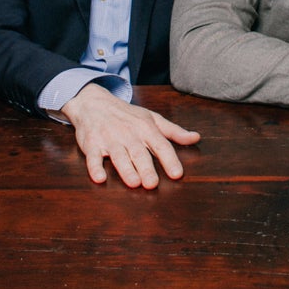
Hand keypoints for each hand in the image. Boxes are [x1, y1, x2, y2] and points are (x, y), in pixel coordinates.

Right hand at [61, 84, 200, 188]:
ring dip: (125, 169)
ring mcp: (109, 138)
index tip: (177, 174)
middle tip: (153, 184)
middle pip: (139, 153)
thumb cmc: (127, 115)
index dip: (169, 159)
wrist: (94, 103)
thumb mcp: (152, 118)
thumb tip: (196, 138)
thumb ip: (174, 131)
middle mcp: (129, 133)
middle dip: (146, 168)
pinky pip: (93, 157)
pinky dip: (95, 167)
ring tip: (134, 183)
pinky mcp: (92, 144)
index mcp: (146, 128)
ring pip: (119, 155)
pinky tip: (99, 178)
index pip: (161, 145)